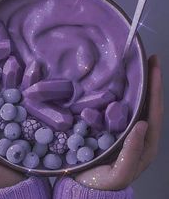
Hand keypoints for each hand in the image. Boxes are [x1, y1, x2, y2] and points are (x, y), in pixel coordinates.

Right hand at [74, 55, 162, 190]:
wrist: (87, 184)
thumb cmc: (104, 181)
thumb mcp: (120, 172)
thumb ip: (133, 152)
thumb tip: (142, 124)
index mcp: (145, 142)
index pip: (154, 111)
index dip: (156, 88)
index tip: (155, 66)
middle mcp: (138, 131)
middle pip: (147, 103)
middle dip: (150, 81)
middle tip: (149, 59)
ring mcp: (124, 126)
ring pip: (133, 102)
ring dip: (135, 84)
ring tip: (134, 65)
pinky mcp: (111, 125)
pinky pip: (117, 106)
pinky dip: (119, 92)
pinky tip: (114, 81)